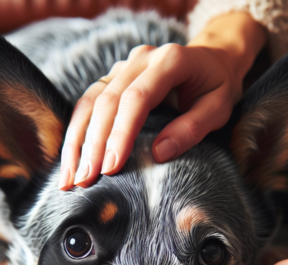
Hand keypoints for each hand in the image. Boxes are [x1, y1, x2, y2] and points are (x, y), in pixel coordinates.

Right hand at [58, 12, 264, 189]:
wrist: (212, 61)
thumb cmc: (217, 87)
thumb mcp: (218, 108)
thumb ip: (192, 128)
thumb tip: (158, 153)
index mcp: (170, 61)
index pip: (136, 99)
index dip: (121, 134)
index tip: (110, 168)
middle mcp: (141, 60)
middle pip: (107, 101)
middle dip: (92, 144)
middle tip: (83, 180)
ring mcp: (124, 67)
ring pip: (90, 101)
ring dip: (76, 141)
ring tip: (69, 177)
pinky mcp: (114, 78)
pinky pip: (88, 102)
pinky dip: (77, 131)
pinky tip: (70, 158)